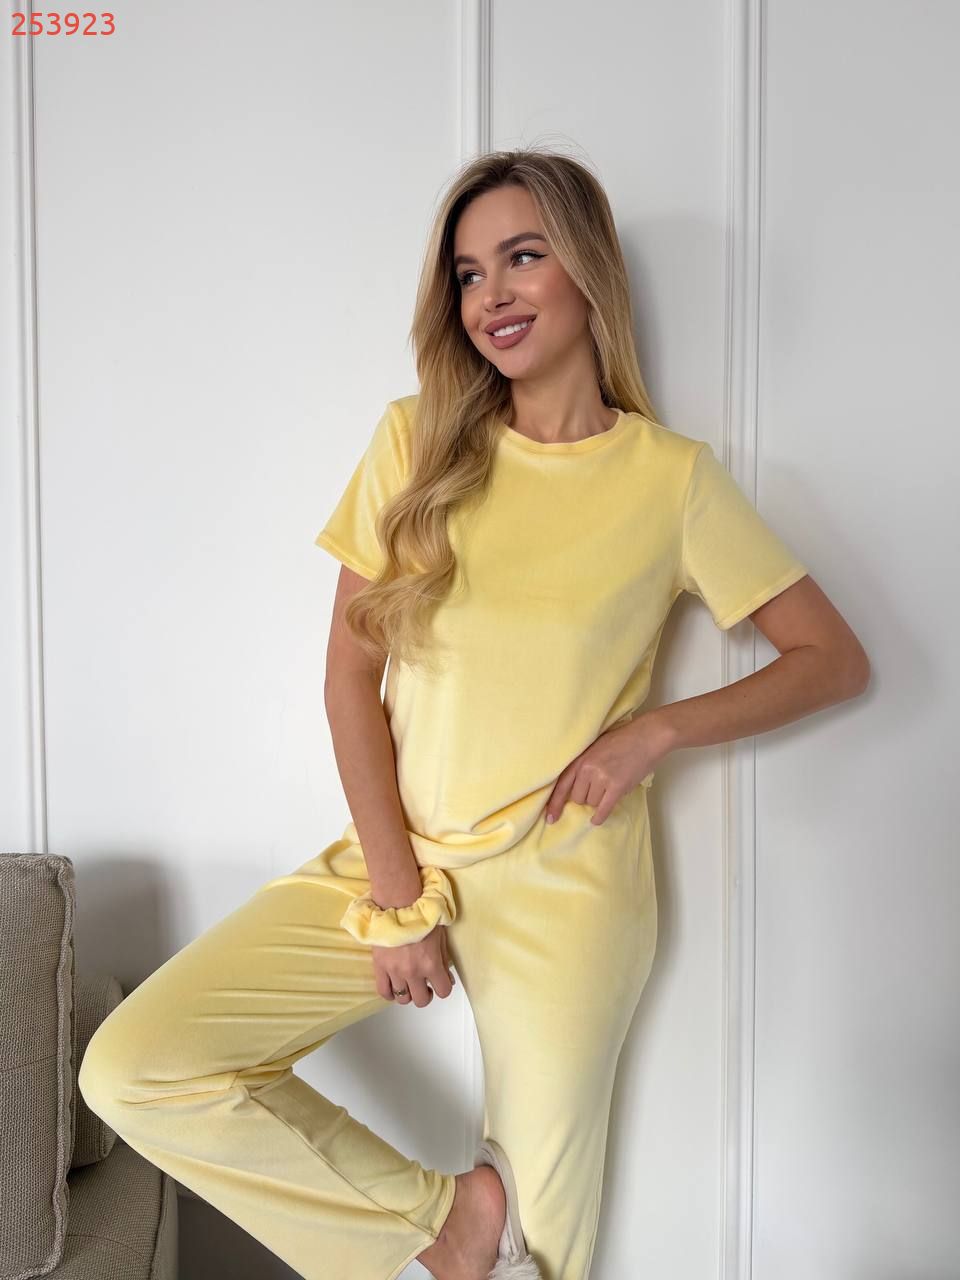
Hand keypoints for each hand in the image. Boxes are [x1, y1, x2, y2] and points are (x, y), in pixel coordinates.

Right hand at [372, 923, 455, 1008]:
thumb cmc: (422, 917)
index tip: (440, 982)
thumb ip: (444, 960)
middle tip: (424, 984)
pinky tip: (394, 986)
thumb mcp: (440, 937)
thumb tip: (448, 979)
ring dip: (408, 993)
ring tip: (408, 983)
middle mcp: (413, 972)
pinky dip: (390, 994)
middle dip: (425, 994)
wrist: (397, 904)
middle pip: (421, 1000)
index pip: (443, 991)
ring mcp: (395, 971)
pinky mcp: (380, 967)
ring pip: (403, 999)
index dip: (443, 988)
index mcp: (431, 964)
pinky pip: (383, 991)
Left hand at [544, 712, 670, 825]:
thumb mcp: (595, 747)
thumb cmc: (623, 740)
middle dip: (585, 797)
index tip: (550, 818)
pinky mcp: (617, 786)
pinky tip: (597, 820)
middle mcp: (587, 769)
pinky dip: (600, 817)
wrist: (646, 737)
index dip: (554, 803)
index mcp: (580, 758)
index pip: (562, 785)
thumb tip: (577, 788)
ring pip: (591, 803)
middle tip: (598, 789)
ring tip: (609, 788)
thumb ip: (584, 764)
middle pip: (577, 797)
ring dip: (598, 801)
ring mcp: (602, 778)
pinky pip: (603, 809)